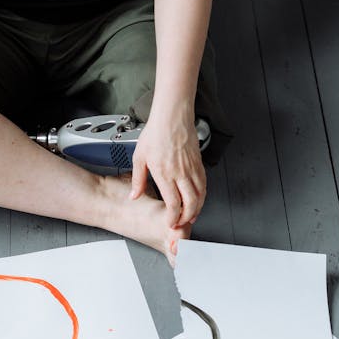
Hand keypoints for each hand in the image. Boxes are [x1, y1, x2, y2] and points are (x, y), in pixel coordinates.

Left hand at [129, 110, 205, 227]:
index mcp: (164, 173)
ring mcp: (191, 167)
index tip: (171, 223)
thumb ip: (138, 180)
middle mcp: (180, 172)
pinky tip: (198, 199)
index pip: (173, 203)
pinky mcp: (198, 162)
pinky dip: (202, 195)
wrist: (172, 115)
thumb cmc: (156, 132)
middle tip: (182, 223)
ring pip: (200, 194)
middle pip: (190, 202)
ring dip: (197, 208)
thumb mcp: (139, 157)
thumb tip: (134, 196)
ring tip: (191, 215)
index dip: (174, 217)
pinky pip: (204, 183)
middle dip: (187, 217)